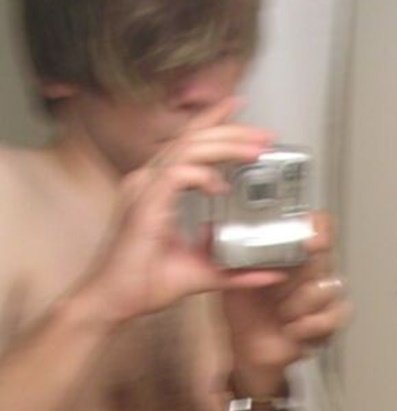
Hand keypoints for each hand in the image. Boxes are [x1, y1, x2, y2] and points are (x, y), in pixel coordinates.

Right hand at [79, 99, 284, 323]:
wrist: (116, 301)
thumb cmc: (146, 283)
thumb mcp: (203, 272)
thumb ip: (234, 268)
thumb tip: (267, 268)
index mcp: (158, 188)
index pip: (187, 144)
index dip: (213, 123)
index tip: (241, 110)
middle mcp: (149, 181)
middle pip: (191, 139)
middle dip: (230, 131)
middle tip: (265, 135)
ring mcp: (143, 189)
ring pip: (186, 149)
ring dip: (223, 145)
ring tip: (254, 150)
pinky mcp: (144, 204)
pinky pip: (175, 175)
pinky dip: (201, 175)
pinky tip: (220, 187)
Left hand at [221, 212, 350, 391]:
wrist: (248, 349)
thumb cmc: (243, 310)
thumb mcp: (227, 276)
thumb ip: (221, 252)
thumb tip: (210, 230)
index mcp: (289, 250)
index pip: (316, 225)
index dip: (318, 227)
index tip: (310, 239)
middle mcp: (310, 269)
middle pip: (325, 256)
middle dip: (301, 271)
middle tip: (278, 283)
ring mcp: (322, 296)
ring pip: (328, 287)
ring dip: (299, 302)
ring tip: (281, 312)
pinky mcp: (327, 322)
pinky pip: (333, 317)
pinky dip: (311, 324)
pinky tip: (292, 328)